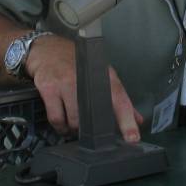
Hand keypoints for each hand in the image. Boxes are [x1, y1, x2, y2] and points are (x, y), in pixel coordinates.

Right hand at [25, 34, 142, 141]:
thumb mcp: (102, 74)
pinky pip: (56, 118)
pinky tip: (61, 123)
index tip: (132, 137)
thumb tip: (137, 119)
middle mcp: (85, 78)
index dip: (127, 121)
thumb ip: (120, 99)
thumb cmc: (77, 62)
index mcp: (103, 76)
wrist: (48, 48)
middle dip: (92, 130)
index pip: (120, 100)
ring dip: (74, 129)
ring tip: (73, 123)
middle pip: (94, 117)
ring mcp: (66, 83)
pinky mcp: (49, 88)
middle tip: (90, 129)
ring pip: (74, 121)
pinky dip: (59, 126)